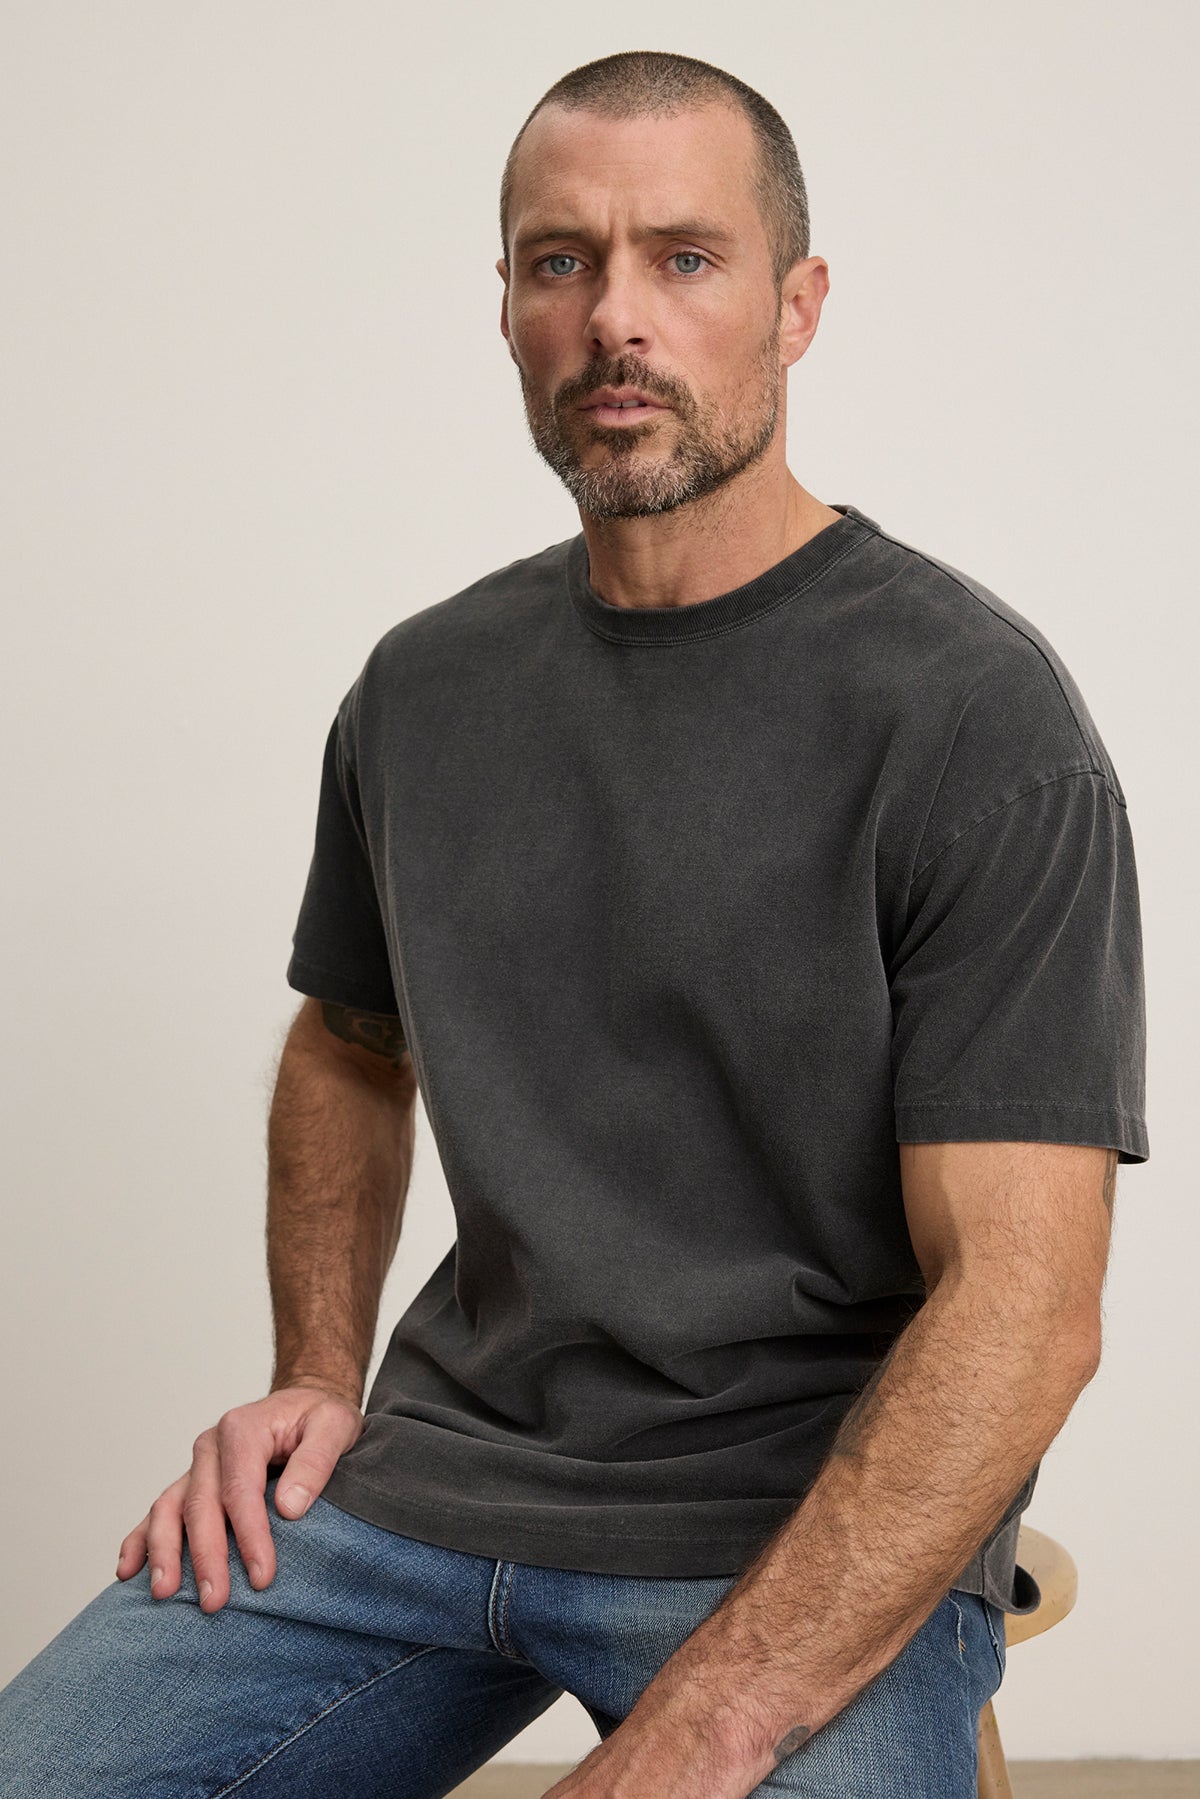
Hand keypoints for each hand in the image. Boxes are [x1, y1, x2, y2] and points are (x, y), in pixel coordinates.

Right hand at [114, 1381, 363, 1613]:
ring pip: (168, 1509)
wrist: (304, 1403)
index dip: (249, 1536)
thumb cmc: (319, 1417)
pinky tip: (128, 1570)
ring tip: (164, 1592)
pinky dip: (140, 1539)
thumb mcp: (335, 1426)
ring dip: (163, 1552)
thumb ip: (316, 1462)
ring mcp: (196, 1466)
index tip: (262, 1577)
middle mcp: (211, 1446)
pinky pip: (158, 1511)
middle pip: (200, 1505)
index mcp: (243, 1429)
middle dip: (206, 1556)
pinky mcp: (191, 1482)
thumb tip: (290, 1508)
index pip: (241, 1489)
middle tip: (214, 1601)